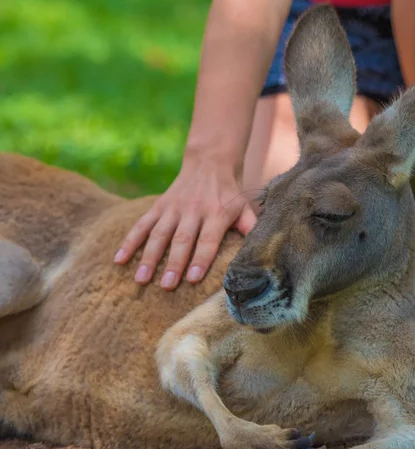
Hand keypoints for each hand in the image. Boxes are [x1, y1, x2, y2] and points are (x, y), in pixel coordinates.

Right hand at [113, 154, 256, 289]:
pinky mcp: (159, 206)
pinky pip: (142, 224)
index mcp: (217, 214)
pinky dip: (129, 241)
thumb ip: (252, 229)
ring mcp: (173, 208)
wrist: (210, 163)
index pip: (209, 239)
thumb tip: (262, 255)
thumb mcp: (245, 208)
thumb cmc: (230, 195)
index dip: (201, 258)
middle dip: (173, 263)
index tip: (193, 278)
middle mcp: (194, 211)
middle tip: (166, 285)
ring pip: (159, 234)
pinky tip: (118, 259)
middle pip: (182, 239)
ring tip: (140, 279)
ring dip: (148, 257)